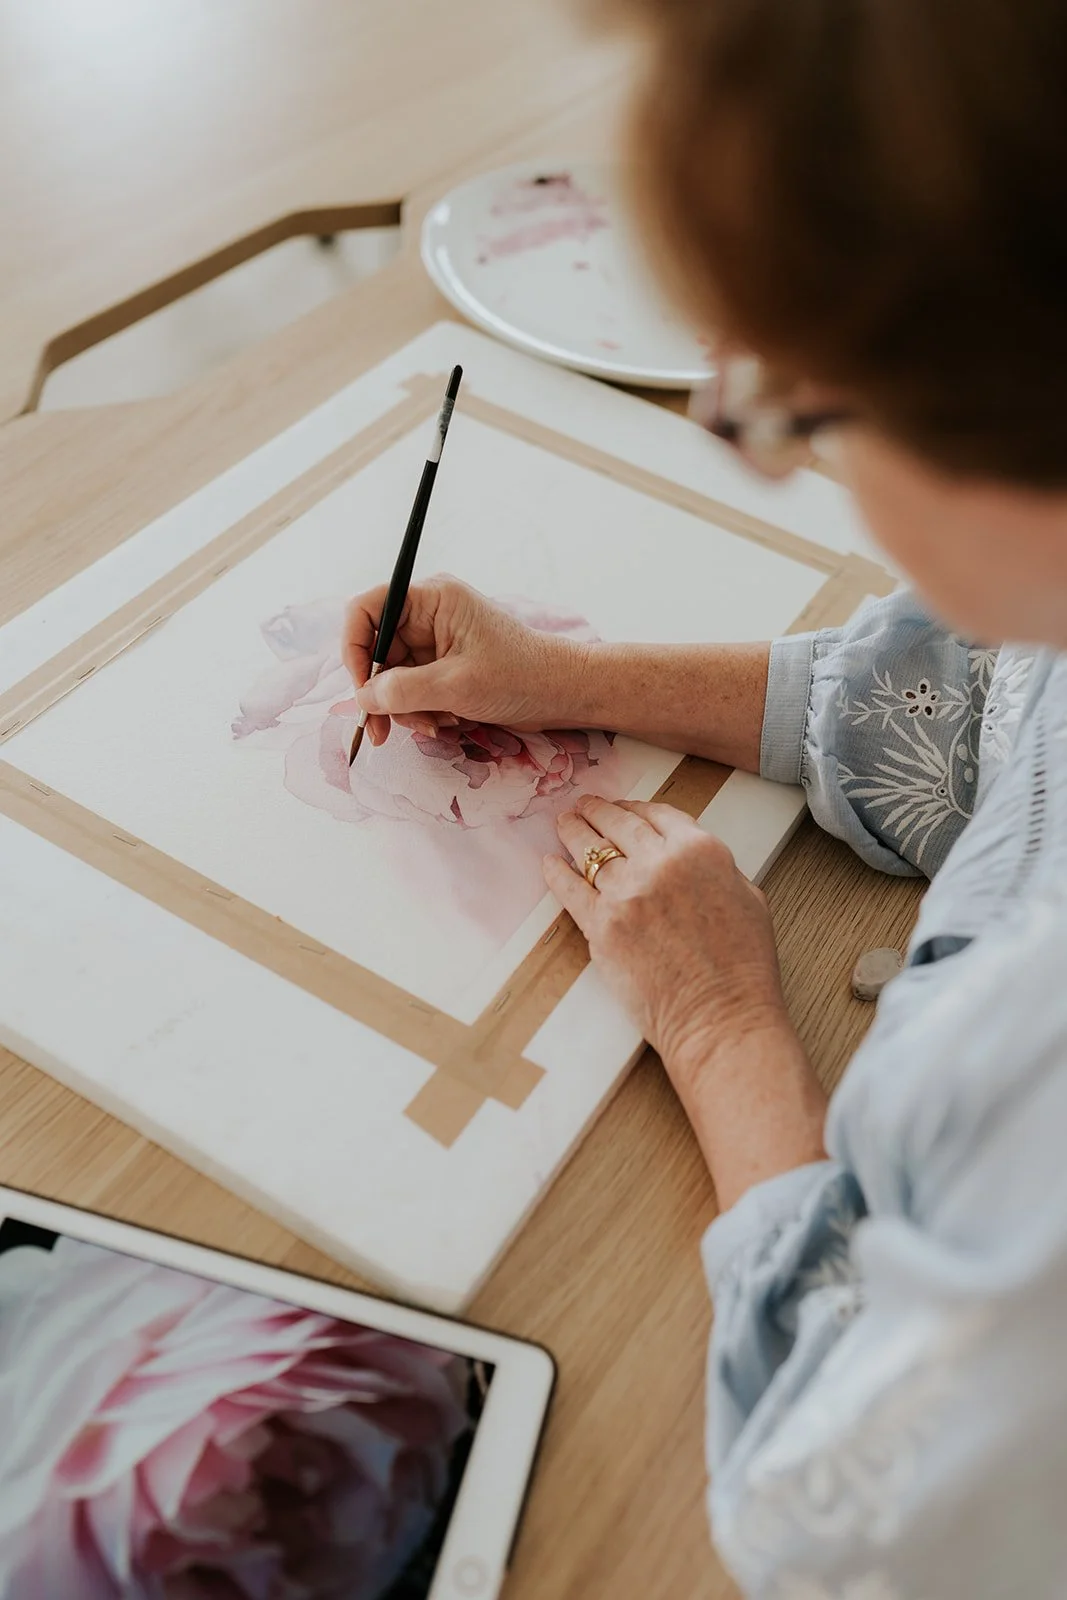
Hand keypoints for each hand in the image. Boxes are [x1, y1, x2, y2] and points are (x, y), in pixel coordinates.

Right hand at [343, 577, 585, 746]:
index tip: (361, 687)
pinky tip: (445, 722)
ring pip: (391, 677)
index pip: (367, 608)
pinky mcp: (442, 667)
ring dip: (404, 708)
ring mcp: (434, 642)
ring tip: (434, 725)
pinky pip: (410, 690)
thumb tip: (363, 698)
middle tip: (383, 731)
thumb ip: (403, 690)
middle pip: (375, 651)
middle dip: (381, 693)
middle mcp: (428, 615)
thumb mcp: (455, 686)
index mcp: (432, 598)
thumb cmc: (520, 676)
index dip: (354, 647)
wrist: (561, 693)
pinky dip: (419, 710)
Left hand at [544, 795, 789, 1075]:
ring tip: (564, 823)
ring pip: (590, 851)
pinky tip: (549, 863)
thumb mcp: (748, 898)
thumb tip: (692, 863)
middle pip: (619, 824)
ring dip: (573, 832)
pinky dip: (556, 873)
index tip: (624, 808)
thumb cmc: (742, 967)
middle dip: (598, 811)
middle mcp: (660, 863)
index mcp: (700, 850)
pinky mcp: (601, 926)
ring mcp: (626, 894)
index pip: (658, 814)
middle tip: (584, 806)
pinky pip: (570, 890)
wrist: (720, 1016)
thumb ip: (717, 870)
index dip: (635, 807)